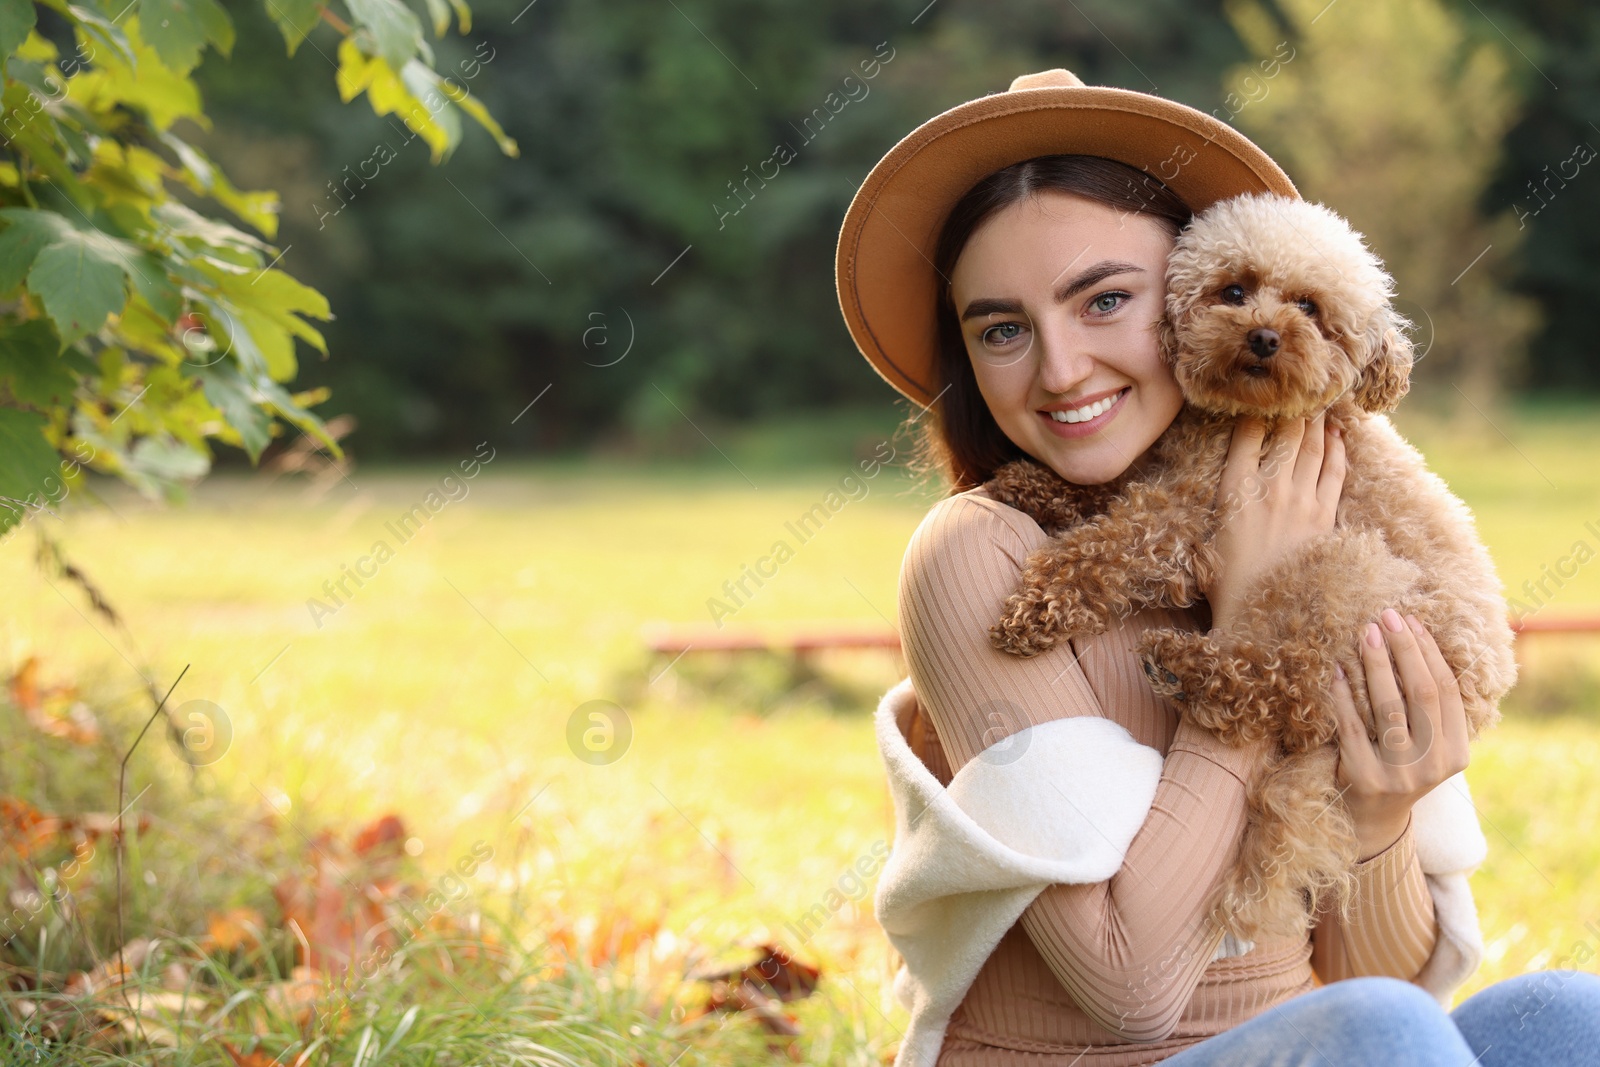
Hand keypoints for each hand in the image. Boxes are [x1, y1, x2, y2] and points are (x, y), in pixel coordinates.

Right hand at [1203, 412, 1345, 632]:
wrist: (1260, 613)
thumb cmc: (1226, 581)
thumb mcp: (1207, 539)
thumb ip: (1218, 508)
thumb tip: (1221, 490)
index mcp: (1234, 491)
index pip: (1245, 436)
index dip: (1252, 413)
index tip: (1256, 398)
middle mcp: (1269, 489)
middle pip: (1285, 433)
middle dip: (1292, 407)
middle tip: (1298, 387)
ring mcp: (1300, 501)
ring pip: (1312, 447)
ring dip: (1316, 421)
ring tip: (1319, 401)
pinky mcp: (1324, 516)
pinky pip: (1334, 472)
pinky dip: (1337, 449)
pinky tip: (1337, 434)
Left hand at [1331, 609, 1470, 859]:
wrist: (1372, 821)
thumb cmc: (1401, 768)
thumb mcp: (1429, 746)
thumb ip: (1431, 710)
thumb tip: (1419, 642)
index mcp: (1456, 753)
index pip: (1446, 692)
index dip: (1429, 654)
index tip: (1411, 623)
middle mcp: (1433, 764)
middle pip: (1421, 694)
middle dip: (1404, 650)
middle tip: (1387, 617)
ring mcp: (1399, 773)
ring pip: (1388, 707)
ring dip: (1377, 664)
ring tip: (1365, 633)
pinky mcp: (1363, 777)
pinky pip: (1351, 727)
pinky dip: (1344, 695)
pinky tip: (1337, 670)